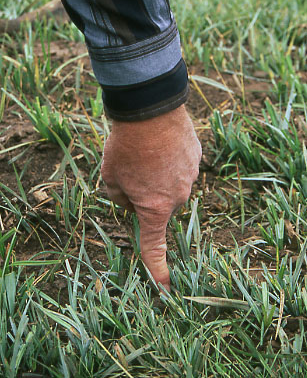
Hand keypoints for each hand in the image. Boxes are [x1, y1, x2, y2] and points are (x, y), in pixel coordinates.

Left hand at [101, 105, 201, 290]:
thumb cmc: (126, 147)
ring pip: (172, 185)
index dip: (157, 268)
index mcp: (156, 207)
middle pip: (160, 206)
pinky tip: (160, 144)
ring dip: (160, 176)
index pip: (154, 245)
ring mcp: (191, 175)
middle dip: (147, 197)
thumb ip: (119, 199)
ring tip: (146, 153)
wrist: (150, 109)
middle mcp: (178, 196)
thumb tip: (131, 202)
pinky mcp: (197, 157)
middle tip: (132, 172)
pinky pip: (182, 167)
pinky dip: (171, 161)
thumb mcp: (110, 177)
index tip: (164, 288)